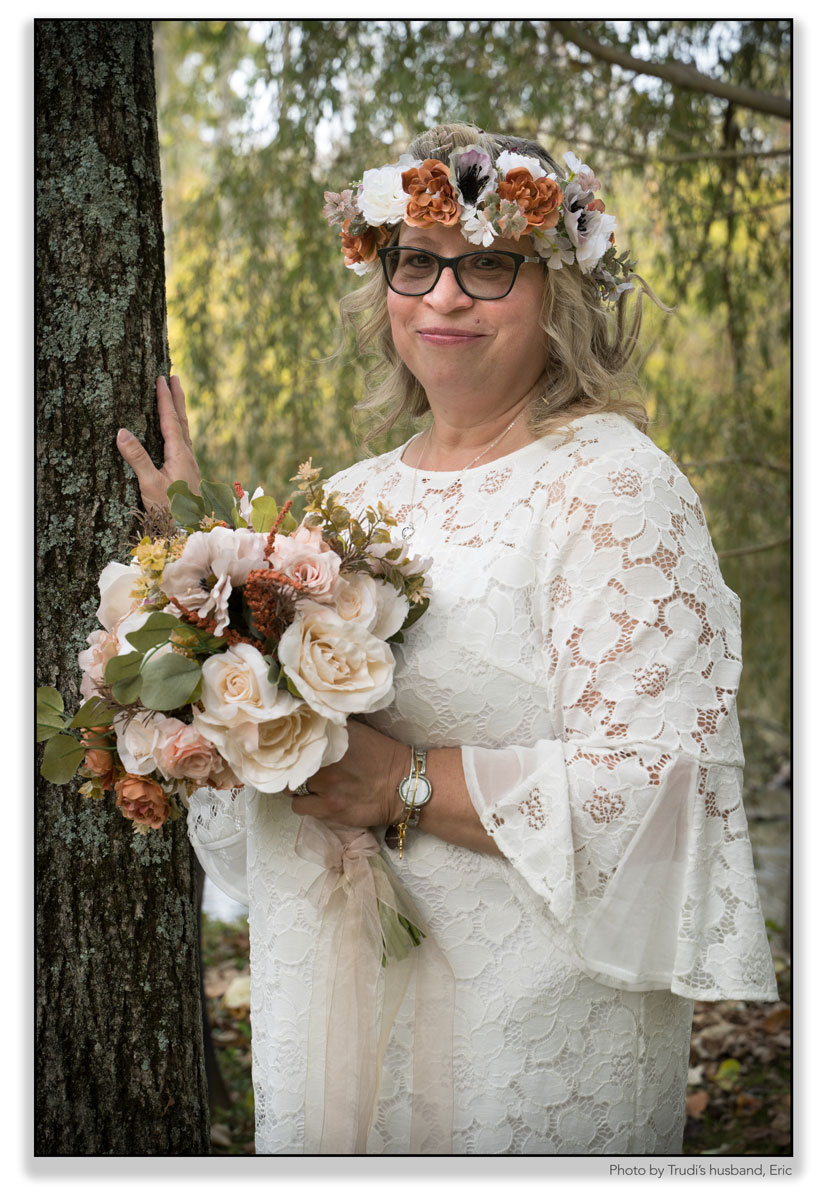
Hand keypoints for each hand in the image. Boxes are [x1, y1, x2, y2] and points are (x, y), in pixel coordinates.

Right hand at [117, 375, 200, 509]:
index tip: (161, 378)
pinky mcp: (189, 475)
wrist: (193, 531)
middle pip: (182, 421)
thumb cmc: (171, 511)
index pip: (171, 420)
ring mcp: (190, 465)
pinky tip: (176, 438)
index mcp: (180, 454)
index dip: (164, 399)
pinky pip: (184, 443)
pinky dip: (179, 431)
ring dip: (179, 413)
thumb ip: (137, 458)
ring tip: (175, 400)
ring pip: (185, 432)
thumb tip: (121, 432)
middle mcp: (188, 456)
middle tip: (175, 377)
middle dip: (177, 399)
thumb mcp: (150, 485)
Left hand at [291, 720, 409, 829]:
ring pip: (290, 787)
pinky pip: (299, 806)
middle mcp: (327, 760)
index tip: (289, 748)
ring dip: (297, 785)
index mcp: (332, 738)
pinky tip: (315, 798)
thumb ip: (332, 727)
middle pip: (290, 764)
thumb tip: (309, 720)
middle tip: (299, 768)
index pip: (295, 739)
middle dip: (293, 766)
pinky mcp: (330, 807)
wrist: (403, 785)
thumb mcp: (358, 732)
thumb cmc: (382, 756)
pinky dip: (303, 803)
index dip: (290, 745)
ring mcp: (327, 785)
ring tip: (308, 784)